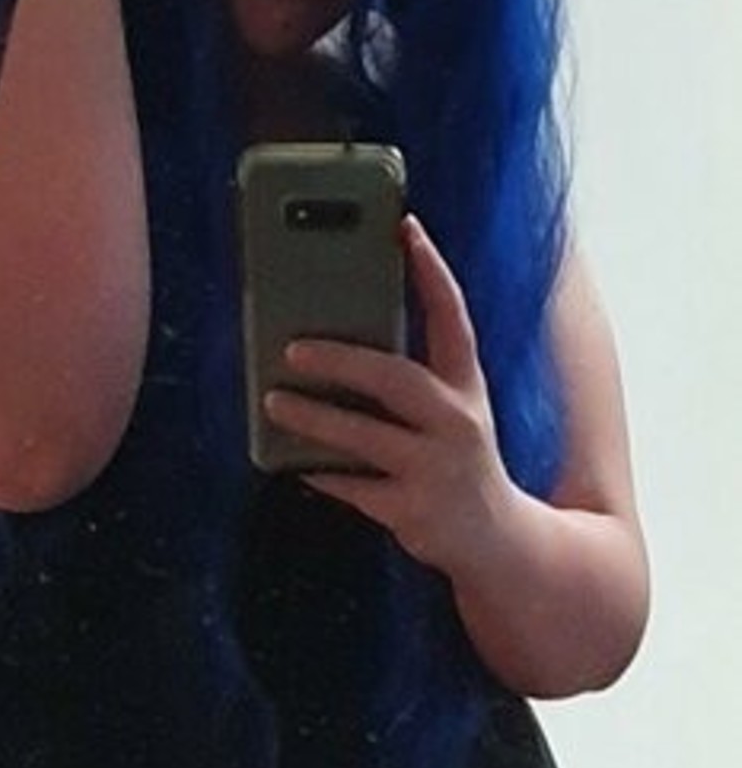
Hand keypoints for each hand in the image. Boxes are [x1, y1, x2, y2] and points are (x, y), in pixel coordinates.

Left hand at [263, 216, 512, 576]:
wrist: (495, 539)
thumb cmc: (457, 462)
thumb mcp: (452, 414)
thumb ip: (410, 383)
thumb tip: (334, 353)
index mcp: (466, 387)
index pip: (453, 317)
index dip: (431, 270)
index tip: (405, 228)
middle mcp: (457, 423)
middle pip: (396, 377)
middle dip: (341, 360)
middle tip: (292, 349)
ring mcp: (436, 469)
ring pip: (365, 437)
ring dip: (314, 418)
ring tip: (273, 400)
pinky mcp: (413, 511)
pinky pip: (355, 488)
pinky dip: (323, 474)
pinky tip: (293, 463)